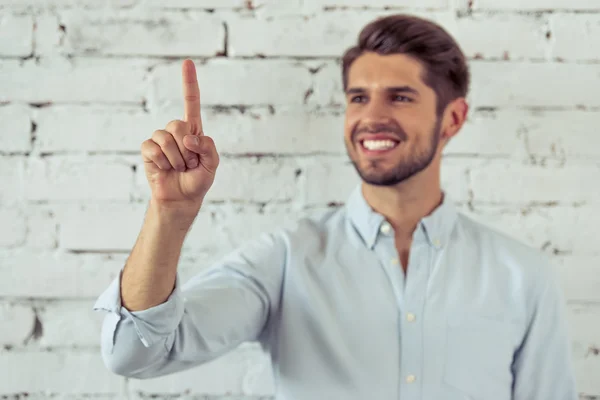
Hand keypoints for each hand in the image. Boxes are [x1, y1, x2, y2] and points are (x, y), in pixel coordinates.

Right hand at [141, 59, 219, 211]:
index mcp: (193, 130)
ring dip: (177, 158)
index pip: (191, 102)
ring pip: (167, 138)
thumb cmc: (198, 180)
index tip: (187, 63)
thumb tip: (189, 137)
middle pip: (179, 124)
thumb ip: (208, 148)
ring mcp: (160, 139)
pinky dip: (163, 162)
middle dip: (188, 149)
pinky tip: (165, 169)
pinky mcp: (148, 150)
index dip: (189, 83)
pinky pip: (154, 148)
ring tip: (179, 168)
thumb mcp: (213, 165)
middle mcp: (176, 131)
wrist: (181, 199)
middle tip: (190, 164)